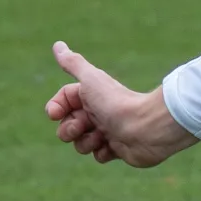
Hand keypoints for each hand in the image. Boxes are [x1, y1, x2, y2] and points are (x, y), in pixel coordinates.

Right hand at [45, 41, 196, 166]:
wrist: (146, 127)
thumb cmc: (116, 103)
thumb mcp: (90, 80)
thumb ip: (73, 63)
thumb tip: (57, 45)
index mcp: (90, 96)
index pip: (62, 102)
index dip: (56, 108)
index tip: (54, 114)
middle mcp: (98, 112)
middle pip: (67, 125)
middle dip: (69, 129)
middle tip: (83, 126)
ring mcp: (108, 132)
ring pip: (80, 143)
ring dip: (86, 142)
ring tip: (102, 136)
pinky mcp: (117, 149)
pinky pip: (98, 156)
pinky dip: (102, 152)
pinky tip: (114, 146)